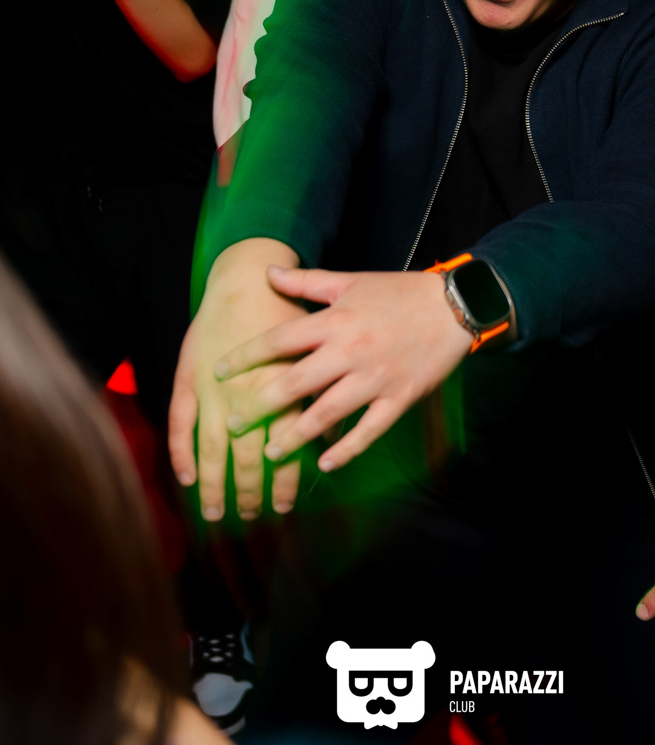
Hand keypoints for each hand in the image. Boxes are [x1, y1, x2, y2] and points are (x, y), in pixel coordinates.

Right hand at [169, 239, 303, 521]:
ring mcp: (214, 389)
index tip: (285, 506)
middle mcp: (249, 394)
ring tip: (217, 512)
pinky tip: (186, 477)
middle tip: (252, 517)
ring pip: (213, 447)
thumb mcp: (314, 351)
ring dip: (216, 484)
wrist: (247, 278)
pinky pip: (180, 422)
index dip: (284, 480)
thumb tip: (332, 437)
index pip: (285, 447)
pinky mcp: (189, 378)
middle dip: (250, 492)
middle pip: (248, 456)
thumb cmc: (286, 314)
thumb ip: (320, 395)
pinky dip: (181, 452)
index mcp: (284, 388)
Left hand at [215, 267, 473, 472]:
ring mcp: (375, 378)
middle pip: (295, 383)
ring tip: (270, 452)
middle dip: (260, 405)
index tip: (218, 372)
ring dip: (295, 437)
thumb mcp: (351, 281)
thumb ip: (307, 282)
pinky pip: (368, 431)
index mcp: (336, 320)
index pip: (280, 339)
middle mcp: (350, 351)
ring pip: (327, 414)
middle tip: (232, 424)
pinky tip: (322, 465)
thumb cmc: (398, 292)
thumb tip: (268, 272)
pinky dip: (345, 451)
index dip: (245, 356)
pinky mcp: (398, 398)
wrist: (453, 307)